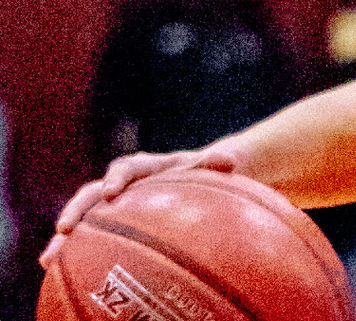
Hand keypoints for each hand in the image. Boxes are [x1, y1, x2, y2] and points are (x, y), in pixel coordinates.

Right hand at [38, 147, 237, 268]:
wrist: (192, 174)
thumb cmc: (201, 171)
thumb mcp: (209, 166)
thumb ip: (214, 163)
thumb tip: (229, 160)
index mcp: (144, 167)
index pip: (128, 167)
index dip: (117, 178)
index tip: (112, 191)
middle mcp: (120, 183)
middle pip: (92, 193)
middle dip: (77, 209)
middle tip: (65, 228)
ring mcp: (110, 203)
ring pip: (82, 218)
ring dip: (64, 237)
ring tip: (48, 260)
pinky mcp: (107, 220)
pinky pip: (86, 236)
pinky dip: (72, 251)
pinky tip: (55, 272)